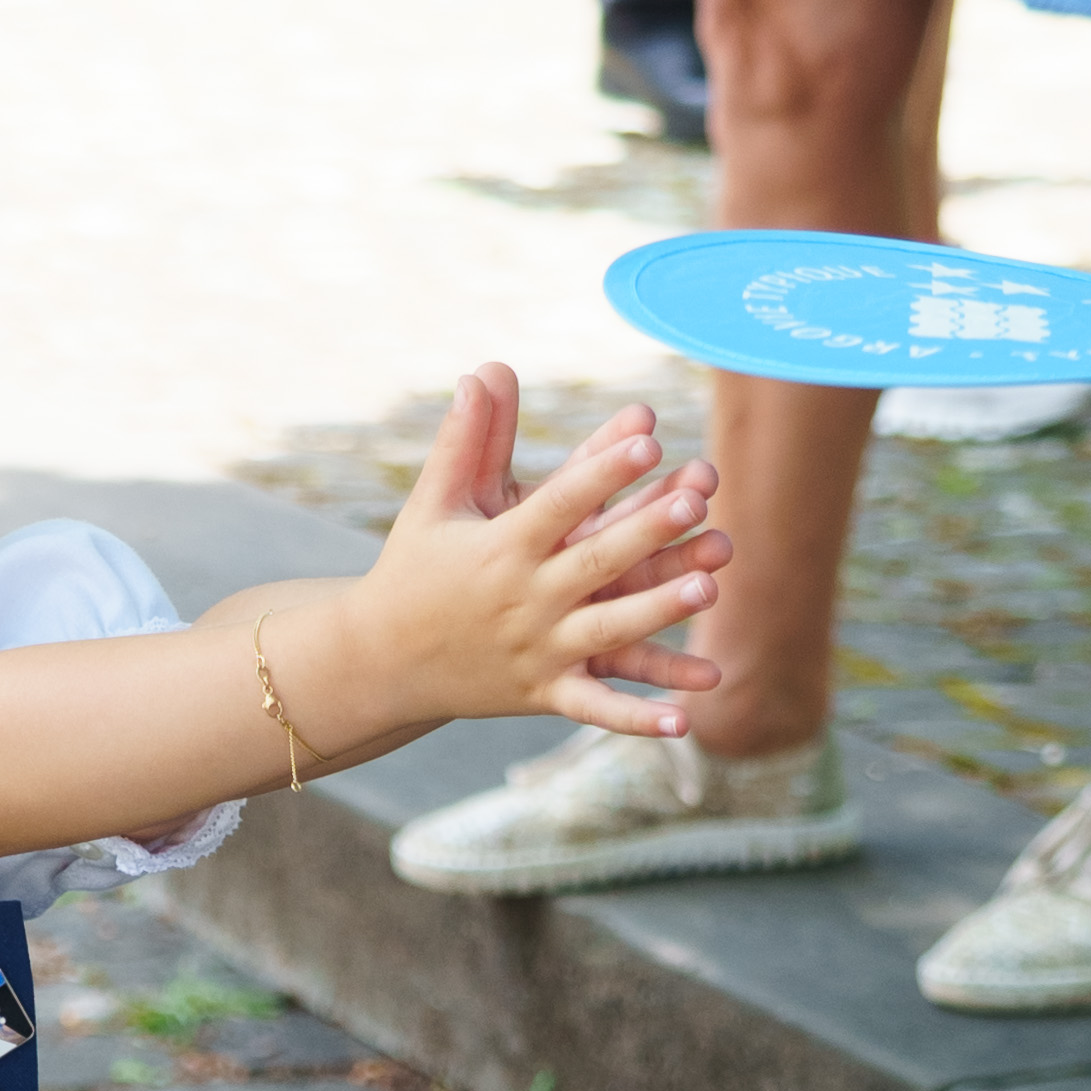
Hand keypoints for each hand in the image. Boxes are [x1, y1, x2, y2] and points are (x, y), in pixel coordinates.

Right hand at [316, 362, 728, 743]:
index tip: (647, 438)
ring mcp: (536, 653)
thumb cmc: (413, 568)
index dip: (602, 471)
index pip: (558, 503)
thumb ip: (467, 437)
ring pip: (607, 633)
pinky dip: (637, 719)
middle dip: (645, 531)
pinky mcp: (544, 694)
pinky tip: (685, 721)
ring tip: (710, 585)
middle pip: (594, 563)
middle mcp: (523, 601)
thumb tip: (486, 369)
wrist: (380, 661)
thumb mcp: (435, 501)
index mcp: (501, 548)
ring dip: (658, 613)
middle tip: (696, 499)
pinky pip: (595, 708)